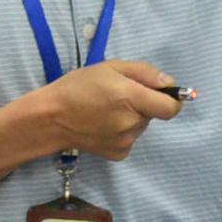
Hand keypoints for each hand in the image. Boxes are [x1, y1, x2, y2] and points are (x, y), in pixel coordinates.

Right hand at [31, 60, 184, 161]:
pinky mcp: (118, 154)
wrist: (50, 118)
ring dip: (132, 117)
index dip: (171, 99)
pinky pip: (130, 139)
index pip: (171, 108)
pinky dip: (123, 131)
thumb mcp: (110, 67)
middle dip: (144, 103)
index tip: (160, 93)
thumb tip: (168, 83)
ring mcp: (125, 141)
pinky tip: (103, 124)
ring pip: (141, 126)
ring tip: (107, 110)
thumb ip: (144, 72)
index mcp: (131, 98)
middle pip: (154, 114)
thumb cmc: (77, 87)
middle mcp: (131, 123)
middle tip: (119, 96)